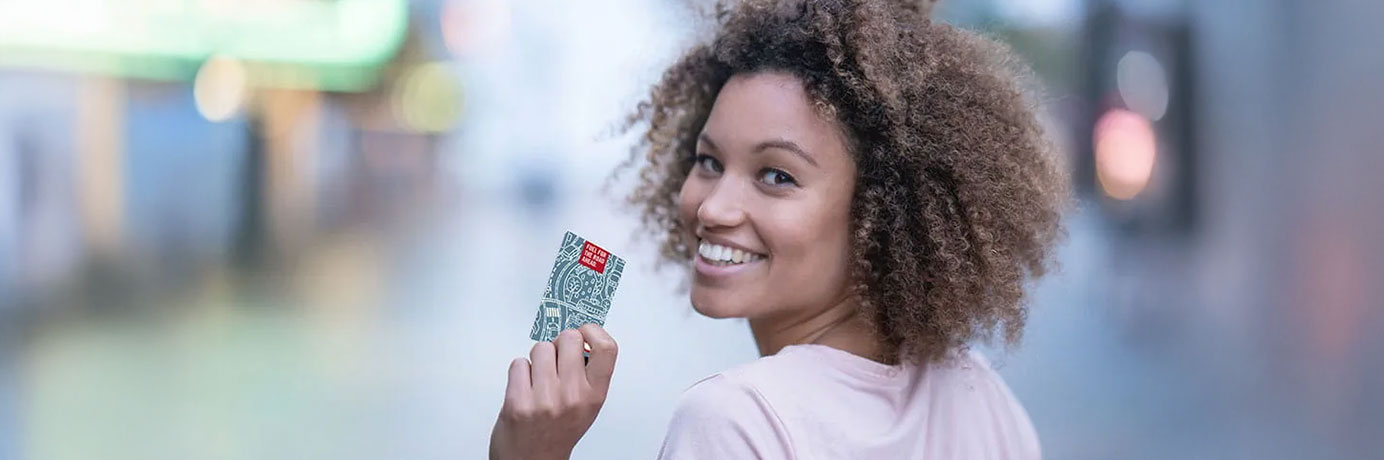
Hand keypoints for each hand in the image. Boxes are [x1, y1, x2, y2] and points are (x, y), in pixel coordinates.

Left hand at [490, 324, 617, 459]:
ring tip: (539, 378)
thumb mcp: (586, 405)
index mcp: (594, 395)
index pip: (606, 348)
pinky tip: (525, 388)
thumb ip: (587, 374)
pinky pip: (519, 363)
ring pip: (541, 348)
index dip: (593, 331)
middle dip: (560, 343)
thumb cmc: (557, 432)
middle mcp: (572, 396)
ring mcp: (545, 399)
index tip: (585, 333)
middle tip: (556, 358)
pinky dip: (519, 372)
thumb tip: (581, 338)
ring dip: (537, 359)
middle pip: (569, 338)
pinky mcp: (518, 402)